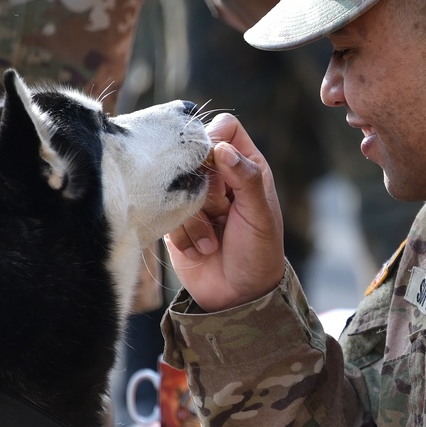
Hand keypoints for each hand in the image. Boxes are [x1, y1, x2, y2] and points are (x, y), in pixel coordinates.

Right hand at [165, 113, 284, 311]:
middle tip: (219, 213)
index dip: (215, 138)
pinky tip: (201, 251)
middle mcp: (221, 178)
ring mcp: (196, 197)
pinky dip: (182, 234)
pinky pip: (165, 210)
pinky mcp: (175, 219)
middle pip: (194, 153)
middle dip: (203, 186)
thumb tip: (222, 147)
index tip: (213, 161)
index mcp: (247, 167)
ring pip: (176, 183)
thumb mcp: (260, 216)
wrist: (238, 297)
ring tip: (214, 241)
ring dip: (194, 217)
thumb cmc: (259, 254)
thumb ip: (246, 178)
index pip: (226, 129)